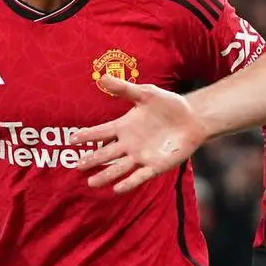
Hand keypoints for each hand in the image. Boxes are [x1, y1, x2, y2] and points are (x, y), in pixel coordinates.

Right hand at [72, 75, 205, 192]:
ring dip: (106, 175)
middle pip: (107, 153)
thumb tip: (102, 77)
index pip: (101, 132)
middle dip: (93, 160)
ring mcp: (141, 156)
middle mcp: (129, 144)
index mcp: (125, 126)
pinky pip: (139, 176)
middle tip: (78, 166)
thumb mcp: (146, 94)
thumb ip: (125, 89)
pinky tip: (117, 188)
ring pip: (119, 168)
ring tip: (91, 182)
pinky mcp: (155, 165)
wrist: (193, 118)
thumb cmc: (169, 105)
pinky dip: (129, 182)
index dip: (87, 136)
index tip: (71, 140)